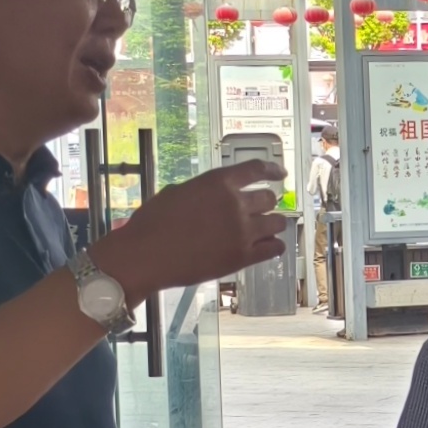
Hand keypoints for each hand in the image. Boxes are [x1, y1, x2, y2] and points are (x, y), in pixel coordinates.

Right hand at [91, 159, 288, 297]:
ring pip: (277, 224)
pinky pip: (275, 249)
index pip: (256, 169)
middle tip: (261, 210)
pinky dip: (276, 246)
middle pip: (269, 199)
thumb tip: (216, 197)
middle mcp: (235, 204)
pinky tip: (271, 247)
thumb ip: (205, 192)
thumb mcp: (178, 192)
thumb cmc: (152, 221)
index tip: (280, 174)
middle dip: (266, 203)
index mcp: (218, 182)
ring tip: (267, 229)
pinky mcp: (244, 257)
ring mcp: (242, 231)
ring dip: (273, 224)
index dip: (272, 170)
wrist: (146, 255)